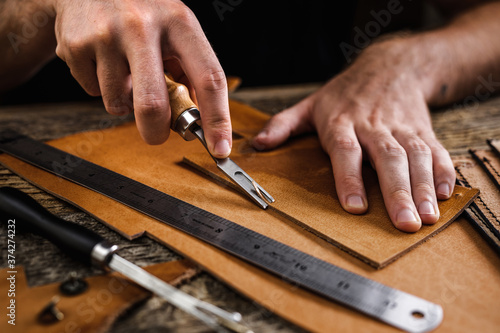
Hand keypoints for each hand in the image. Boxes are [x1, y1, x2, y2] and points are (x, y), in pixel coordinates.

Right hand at [52, 0, 231, 156]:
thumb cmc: (142, 14)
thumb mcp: (175, 28)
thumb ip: (189, 69)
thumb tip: (200, 119)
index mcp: (180, 22)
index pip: (209, 78)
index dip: (217, 119)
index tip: (220, 147)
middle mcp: (143, 25)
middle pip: (153, 104)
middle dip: (155, 132)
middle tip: (156, 134)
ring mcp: (106, 34)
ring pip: (118, 103)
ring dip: (123, 103)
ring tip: (124, 74)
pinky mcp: (76, 44)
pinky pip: (92, 92)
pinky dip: (99, 88)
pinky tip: (102, 62)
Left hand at [252, 40, 455, 231]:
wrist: (390, 66)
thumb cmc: (345, 93)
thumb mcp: (311, 104)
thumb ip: (284, 125)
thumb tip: (258, 144)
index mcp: (343, 123)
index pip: (346, 151)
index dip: (350, 178)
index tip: (356, 207)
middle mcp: (374, 126)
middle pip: (387, 158)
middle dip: (396, 192)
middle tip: (404, 223)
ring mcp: (402, 127)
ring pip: (414, 156)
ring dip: (423, 187)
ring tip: (426, 217)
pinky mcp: (423, 129)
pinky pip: (436, 150)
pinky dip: (443, 171)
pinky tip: (445, 194)